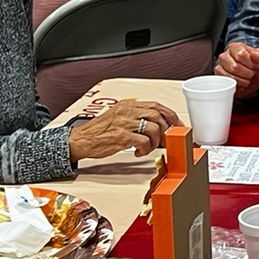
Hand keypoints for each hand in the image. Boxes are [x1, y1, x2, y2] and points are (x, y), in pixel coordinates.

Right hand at [68, 100, 182, 161]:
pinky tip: (138, 152)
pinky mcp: (120, 136)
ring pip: (153, 128)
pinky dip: (145, 149)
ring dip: (155, 141)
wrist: (80, 140)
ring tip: (149, 148)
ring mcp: (123, 123)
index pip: (156, 105)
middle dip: (167, 129)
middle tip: (166, 140)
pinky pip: (142, 142)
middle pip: (157, 115)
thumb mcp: (118, 118)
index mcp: (127, 105)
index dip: (170, 115)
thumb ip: (136, 118)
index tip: (177, 125)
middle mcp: (126, 111)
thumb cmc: (99, 132)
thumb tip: (157, 127)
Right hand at [214, 42, 258, 97]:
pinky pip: (227, 84)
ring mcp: (220, 67)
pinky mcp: (219, 78)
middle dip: (248, 73)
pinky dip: (238, 85)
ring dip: (244, 80)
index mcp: (235, 47)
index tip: (256, 65)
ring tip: (248, 78)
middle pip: (235, 67)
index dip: (251, 63)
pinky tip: (242, 82)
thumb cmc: (256, 67)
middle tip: (253, 73)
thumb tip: (257, 56)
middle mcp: (225, 56)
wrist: (253, 78)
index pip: (240, 54)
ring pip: (231, 76)